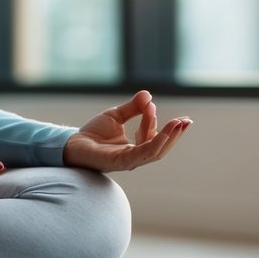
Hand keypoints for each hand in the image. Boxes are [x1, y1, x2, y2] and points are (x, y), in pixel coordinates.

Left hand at [62, 90, 190, 171]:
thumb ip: (132, 108)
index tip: (152, 104)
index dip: (156, 121)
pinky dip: (156, 142)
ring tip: (179, 123)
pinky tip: (165, 131)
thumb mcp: (115, 116)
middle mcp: (135, 156)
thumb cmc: (93, 134)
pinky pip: (143, 154)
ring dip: (169, 137)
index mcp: (135, 148)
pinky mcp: (122, 162)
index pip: (152, 135)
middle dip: (175, 134)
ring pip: (156, 151)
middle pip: (161, 147)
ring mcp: (129, 161)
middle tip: (186, 120)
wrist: (71, 144)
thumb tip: (148, 95)